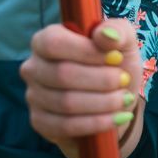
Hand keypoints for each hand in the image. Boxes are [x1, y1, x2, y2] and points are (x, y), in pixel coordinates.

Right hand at [20, 17, 142, 157]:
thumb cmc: (115, 65)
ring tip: (124, 98)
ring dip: (102, 102)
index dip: (86, 51)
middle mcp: (33, 67)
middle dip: (101, 79)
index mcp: (46, 39)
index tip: (116, 57)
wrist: (115, 101)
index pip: (54, 42)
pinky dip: (96, 123)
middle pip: (62, 74)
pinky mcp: (40, 122)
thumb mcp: (123, 42)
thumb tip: (106, 34)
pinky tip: (116, 117)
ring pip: (65, 103)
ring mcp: (33, 96)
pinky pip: (65, 126)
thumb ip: (117, 31)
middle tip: (124, 81)